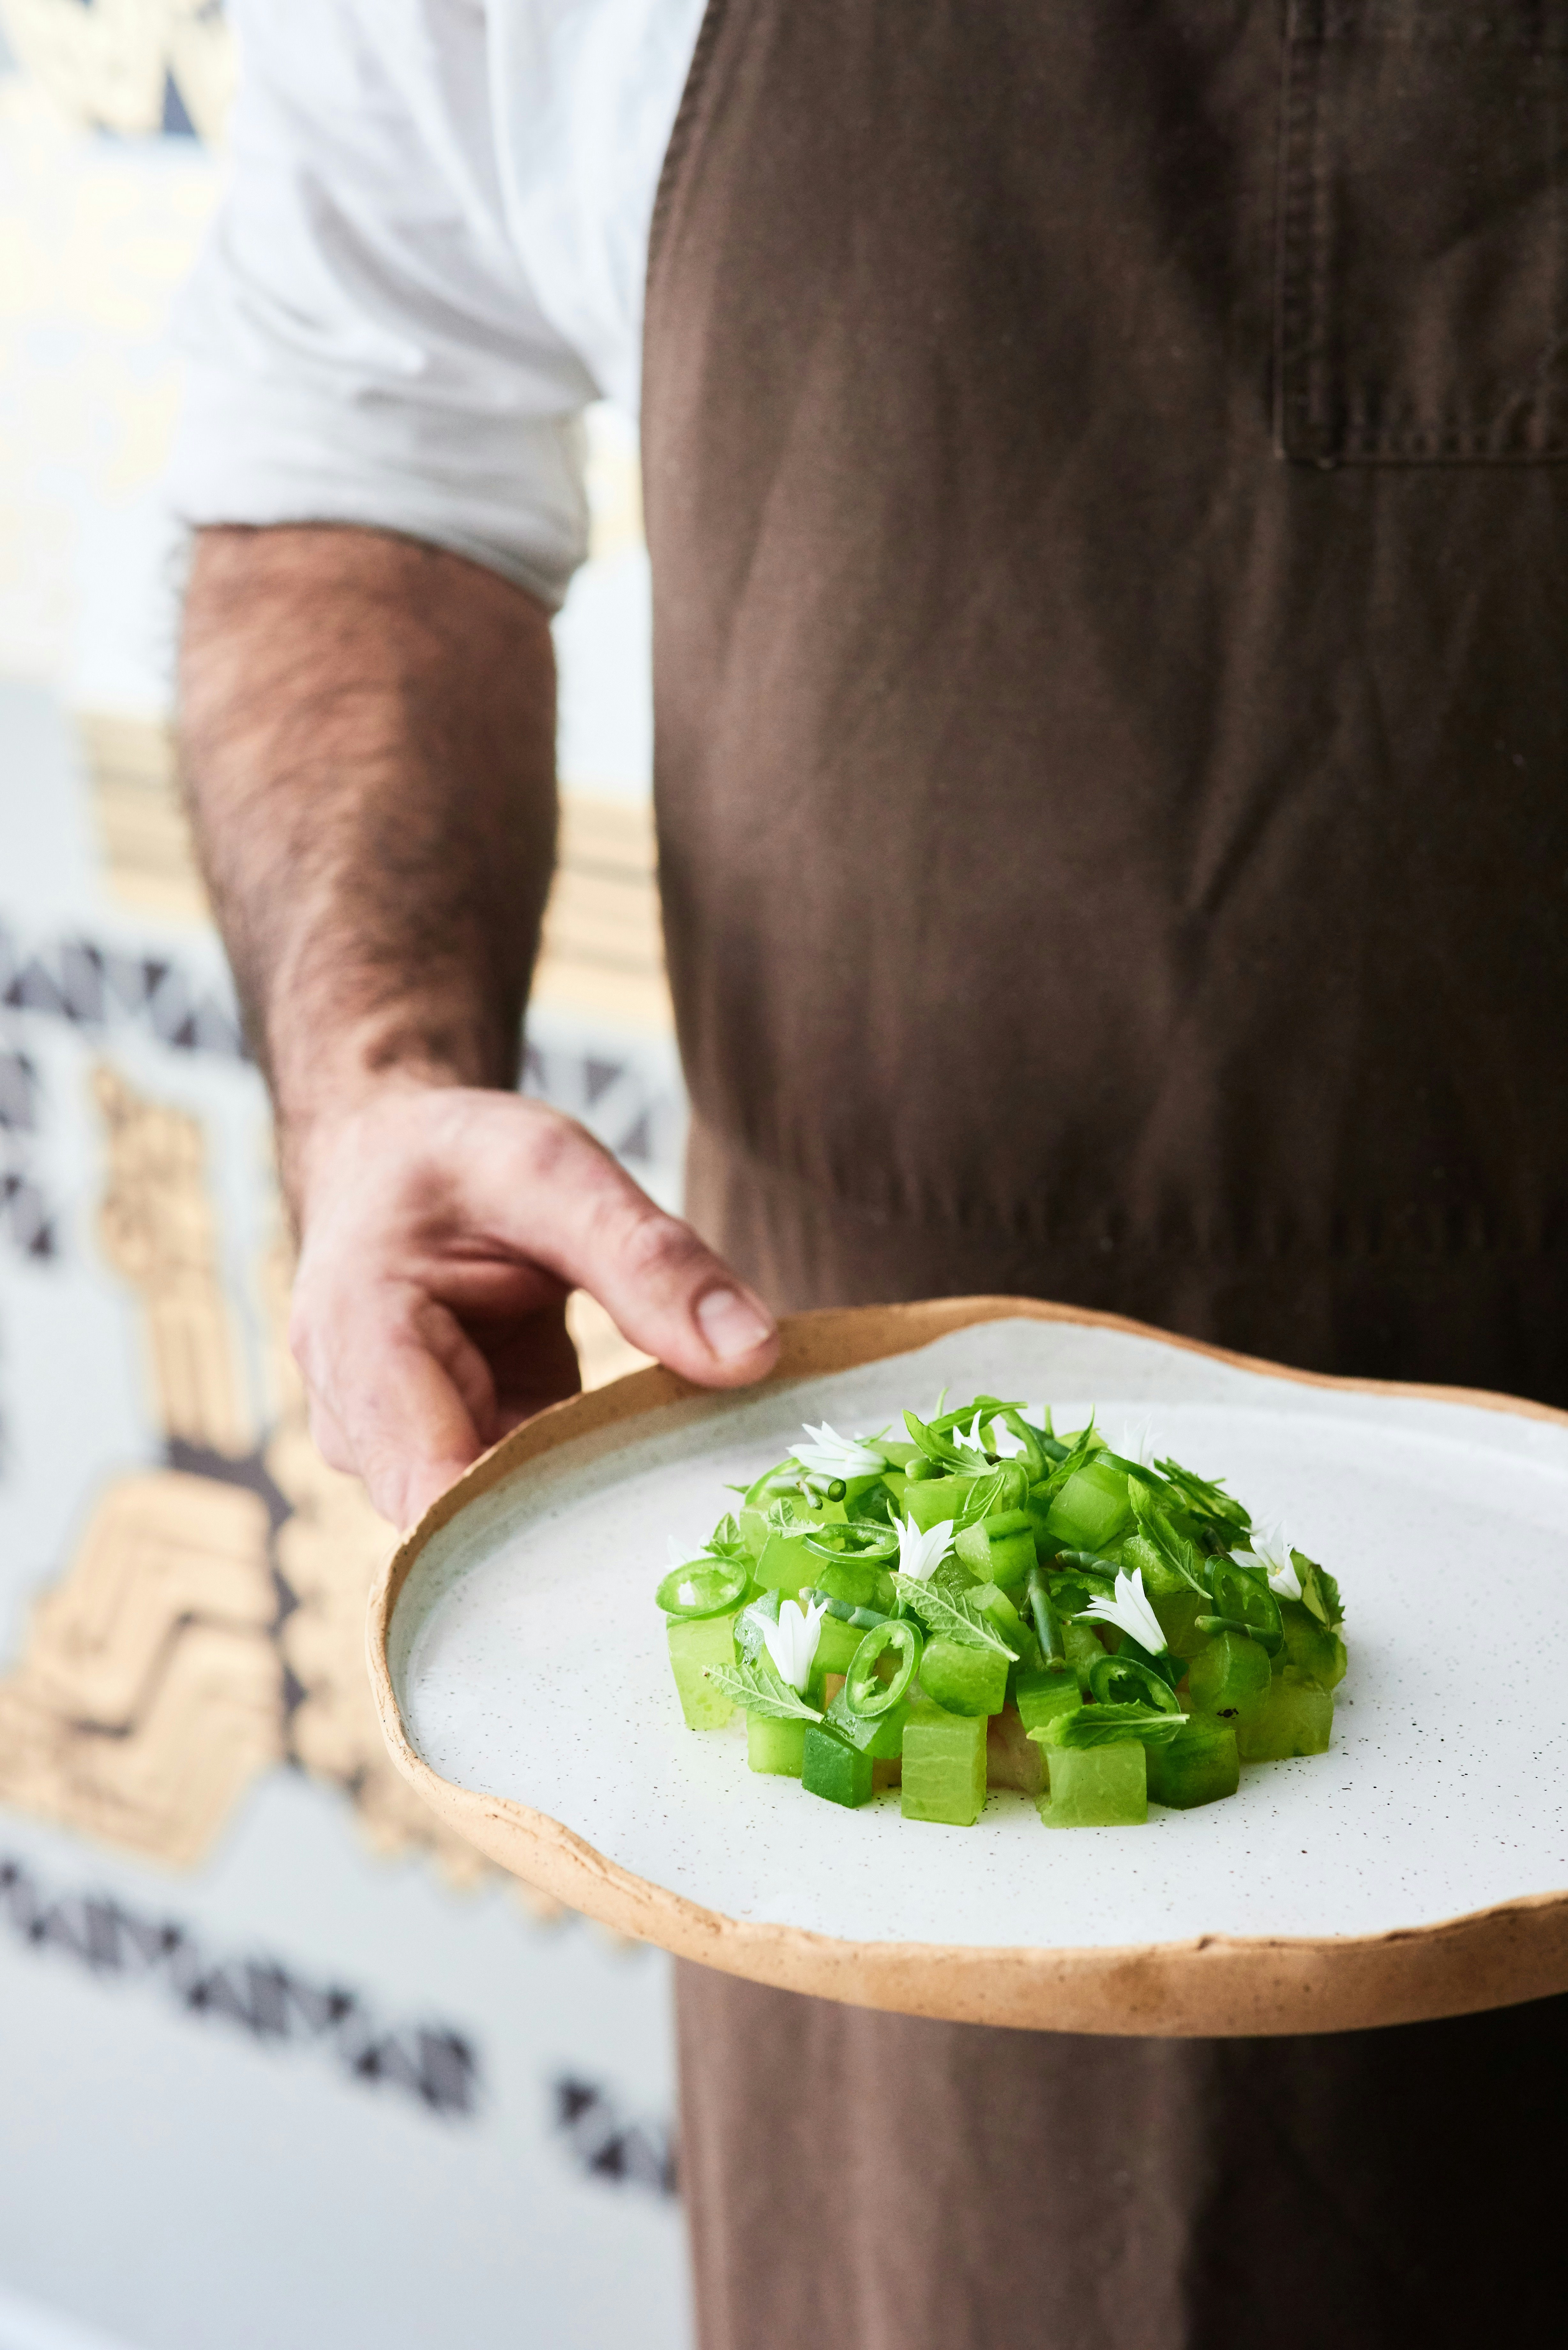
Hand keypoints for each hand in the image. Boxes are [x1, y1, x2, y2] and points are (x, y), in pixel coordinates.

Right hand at [289, 1085, 778, 1528]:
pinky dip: (585, 1487)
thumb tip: (752, 1353)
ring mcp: (396, 1455)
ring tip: (690, 1496)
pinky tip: (652, 1474)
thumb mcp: (555, 1171)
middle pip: (471, 1523)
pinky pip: (517, 1500)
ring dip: (590, 1510)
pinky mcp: (447, 1460)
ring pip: (500, 1524)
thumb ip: (649, 1262)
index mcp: (359, 1343)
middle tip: (711, 1521)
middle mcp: (357, 1425)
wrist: (395, 1164)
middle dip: (585, 1528)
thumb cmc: (458, 1160)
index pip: (431, 1491)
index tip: (659, 1532)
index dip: (537, 1534)